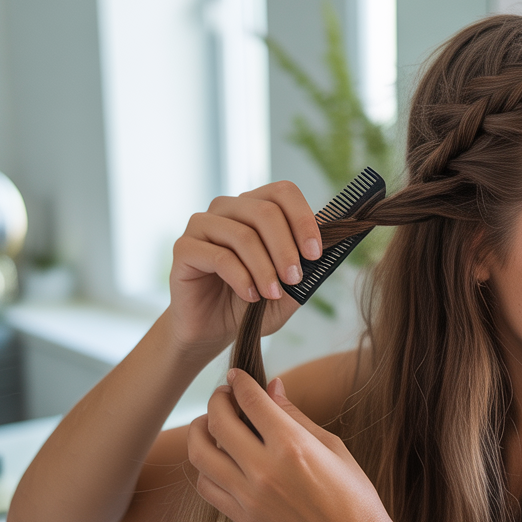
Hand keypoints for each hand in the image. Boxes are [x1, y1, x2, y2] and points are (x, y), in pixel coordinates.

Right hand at [168, 181, 323, 356]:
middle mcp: (228, 209)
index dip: (303, 220)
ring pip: (243, 235)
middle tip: (295, 279)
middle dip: (286, 248)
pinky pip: (219, 256)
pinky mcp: (184, 248)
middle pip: (265, 211)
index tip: (315, 254)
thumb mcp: (291, 289)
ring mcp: (203, 225)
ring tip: (273, 294)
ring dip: (265, 268)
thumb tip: (338, 247)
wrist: (216, 328)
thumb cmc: (255, 303)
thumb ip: (311, 268)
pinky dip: (241, 279)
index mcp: (256, 208)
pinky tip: (251, 296)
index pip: (283, 192)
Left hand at [187, 371, 399, 521]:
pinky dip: (205, 467)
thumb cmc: (353, 494)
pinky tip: (218, 459)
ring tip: (211, 425)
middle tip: (225, 396)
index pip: (251, 401)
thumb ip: (296, 416)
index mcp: (293, 446)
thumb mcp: (332, 447)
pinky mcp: (243, 518)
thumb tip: (273, 387)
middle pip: (218, 423)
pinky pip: (207, 486)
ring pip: (201, 454)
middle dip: (217, 401)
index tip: (236, 376)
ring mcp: (250, 497)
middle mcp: (265, 470)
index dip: (239, 382)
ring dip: (200, 432)